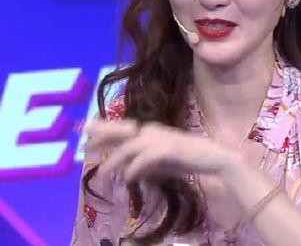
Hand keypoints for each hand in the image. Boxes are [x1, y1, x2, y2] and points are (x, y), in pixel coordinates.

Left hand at [83, 119, 236, 183]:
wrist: (211, 158)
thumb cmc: (186, 159)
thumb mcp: (159, 164)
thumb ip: (142, 165)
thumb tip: (123, 171)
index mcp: (150, 132)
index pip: (123, 128)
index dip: (103, 129)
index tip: (85, 133)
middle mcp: (152, 131)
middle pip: (122, 130)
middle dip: (102, 134)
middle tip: (83, 141)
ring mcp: (161, 139)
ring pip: (130, 146)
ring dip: (114, 159)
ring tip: (101, 173)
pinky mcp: (169, 148)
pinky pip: (145, 158)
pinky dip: (134, 168)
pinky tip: (128, 178)